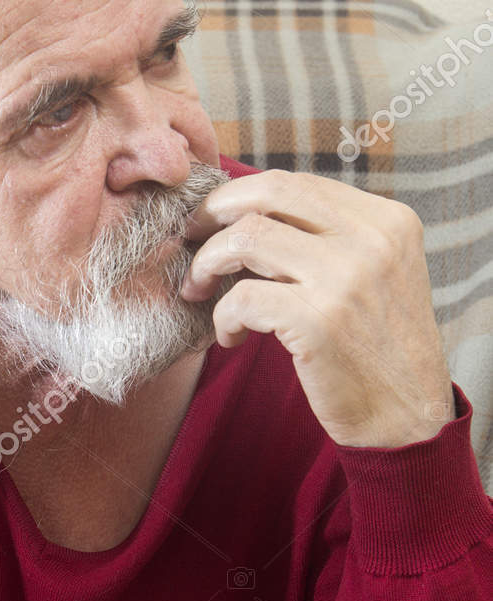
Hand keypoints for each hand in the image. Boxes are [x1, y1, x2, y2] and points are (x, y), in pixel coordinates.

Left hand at [180, 169, 454, 447]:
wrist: (408, 417)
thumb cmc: (378, 350)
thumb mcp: (376, 275)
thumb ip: (331, 239)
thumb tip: (251, 213)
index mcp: (386, 220)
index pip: (294, 183)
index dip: (240, 196)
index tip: (214, 221)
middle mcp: (370, 240)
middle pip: (267, 192)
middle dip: (213, 212)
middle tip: (190, 240)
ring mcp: (345, 279)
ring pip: (245, 238)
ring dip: (207, 264)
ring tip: (200, 292)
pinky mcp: (318, 322)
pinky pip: (241, 298)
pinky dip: (221, 318)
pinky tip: (230, 339)